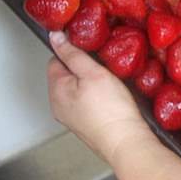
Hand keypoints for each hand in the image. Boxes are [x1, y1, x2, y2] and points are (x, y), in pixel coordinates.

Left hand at [46, 32, 154, 163]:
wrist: (125, 142)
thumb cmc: (111, 110)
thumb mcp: (93, 72)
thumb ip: (73, 53)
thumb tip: (56, 37)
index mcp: (56, 90)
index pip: (56, 60)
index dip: (73, 52)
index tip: (91, 53)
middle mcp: (58, 105)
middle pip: (66, 76)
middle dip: (83, 70)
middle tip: (103, 70)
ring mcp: (71, 117)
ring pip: (78, 90)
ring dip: (91, 85)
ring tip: (109, 87)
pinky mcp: (85, 126)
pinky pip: (86, 104)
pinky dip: (97, 99)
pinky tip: (111, 101)